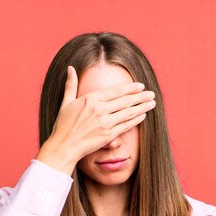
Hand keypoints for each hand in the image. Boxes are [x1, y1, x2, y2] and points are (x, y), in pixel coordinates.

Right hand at [35, 65, 155, 174]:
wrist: (64, 146)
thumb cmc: (63, 125)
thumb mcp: (66, 102)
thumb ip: (71, 85)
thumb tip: (70, 68)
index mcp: (90, 99)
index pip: (116, 91)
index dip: (130, 88)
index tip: (140, 86)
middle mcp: (99, 109)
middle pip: (125, 100)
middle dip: (141, 96)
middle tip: (152, 94)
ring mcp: (105, 122)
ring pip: (128, 112)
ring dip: (142, 107)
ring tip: (152, 103)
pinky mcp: (108, 135)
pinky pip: (126, 125)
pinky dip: (136, 119)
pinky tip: (143, 115)